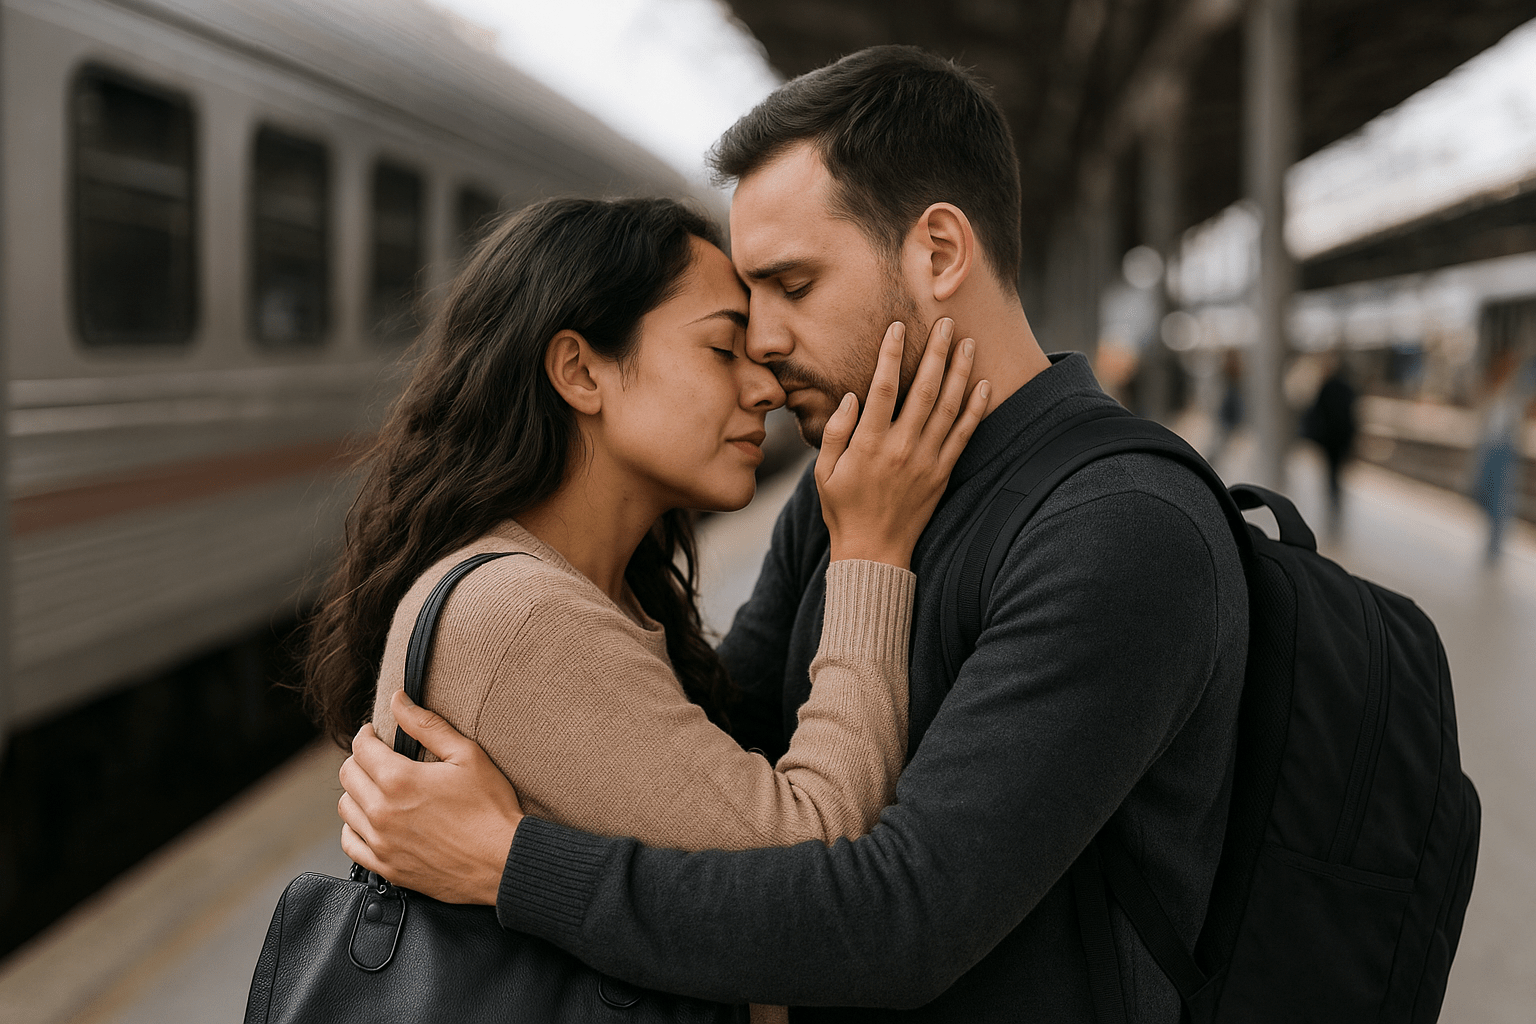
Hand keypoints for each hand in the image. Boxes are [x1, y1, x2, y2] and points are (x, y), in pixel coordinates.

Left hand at [338, 689, 522, 904]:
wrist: (503, 862)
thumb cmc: (490, 807)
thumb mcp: (467, 755)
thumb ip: (427, 724)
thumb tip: (398, 699)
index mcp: (399, 780)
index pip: (361, 748)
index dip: (367, 734)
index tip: (375, 733)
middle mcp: (382, 812)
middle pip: (348, 775)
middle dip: (360, 759)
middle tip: (378, 757)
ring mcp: (382, 842)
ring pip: (345, 808)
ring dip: (356, 791)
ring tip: (377, 787)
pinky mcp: (387, 867)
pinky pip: (350, 844)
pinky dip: (354, 827)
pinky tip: (371, 820)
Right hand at [815, 318, 989, 567]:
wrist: (874, 552)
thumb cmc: (843, 509)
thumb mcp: (824, 472)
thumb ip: (835, 432)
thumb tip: (850, 396)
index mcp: (869, 444)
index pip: (883, 388)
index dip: (891, 354)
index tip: (898, 327)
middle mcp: (901, 448)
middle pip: (923, 390)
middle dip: (935, 353)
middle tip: (945, 323)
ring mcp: (926, 460)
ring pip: (948, 407)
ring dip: (959, 372)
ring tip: (967, 342)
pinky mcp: (942, 473)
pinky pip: (963, 435)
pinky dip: (975, 409)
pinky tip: (984, 385)